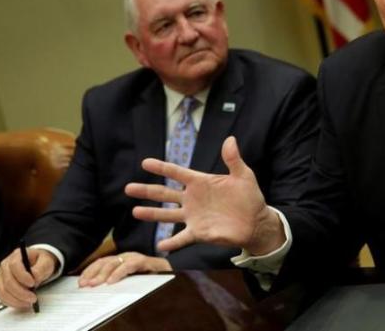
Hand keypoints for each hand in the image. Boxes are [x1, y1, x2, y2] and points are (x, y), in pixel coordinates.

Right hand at [0, 248, 56, 308]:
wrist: (38, 266)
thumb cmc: (41, 262)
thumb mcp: (46, 262)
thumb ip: (41, 268)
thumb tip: (35, 276)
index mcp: (17, 255)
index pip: (14, 265)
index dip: (22, 276)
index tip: (32, 284)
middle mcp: (5, 265)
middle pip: (8, 281)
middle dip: (20, 292)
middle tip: (33, 298)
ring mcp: (1, 276)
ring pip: (3, 291)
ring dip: (16, 299)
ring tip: (29, 302)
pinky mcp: (0, 286)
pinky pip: (2, 297)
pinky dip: (12, 302)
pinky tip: (22, 304)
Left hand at [77, 252, 170, 286]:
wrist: (174, 273)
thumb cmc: (152, 277)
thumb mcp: (132, 279)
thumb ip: (119, 279)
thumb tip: (99, 286)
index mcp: (123, 260)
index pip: (102, 262)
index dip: (90, 271)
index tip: (80, 282)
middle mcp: (128, 256)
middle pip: (105, 261)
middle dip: (92, 273)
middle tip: (84, 285)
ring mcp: (136, 257)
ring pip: (115, 262)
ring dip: (102, 274)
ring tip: (94, 284)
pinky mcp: (145, 261)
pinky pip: (129, 265)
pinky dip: (119, 273)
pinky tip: (112, 281)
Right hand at [126, 136, 284, 255]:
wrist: (255, 221)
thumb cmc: (249, 196)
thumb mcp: (243, 175)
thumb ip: (233, 160)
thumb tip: (230, 139)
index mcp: (200, 182)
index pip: (177, 172)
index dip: (161, 167)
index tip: (145, 163)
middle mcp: (192, 199)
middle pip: (165, 193)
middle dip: (147, 190)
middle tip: (128, 188)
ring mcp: (193, 216)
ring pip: (167, 215)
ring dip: (152, 213)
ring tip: (135, 211)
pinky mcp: (199, 232)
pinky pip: (182, 238)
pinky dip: (171, 243)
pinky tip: (159, 246)